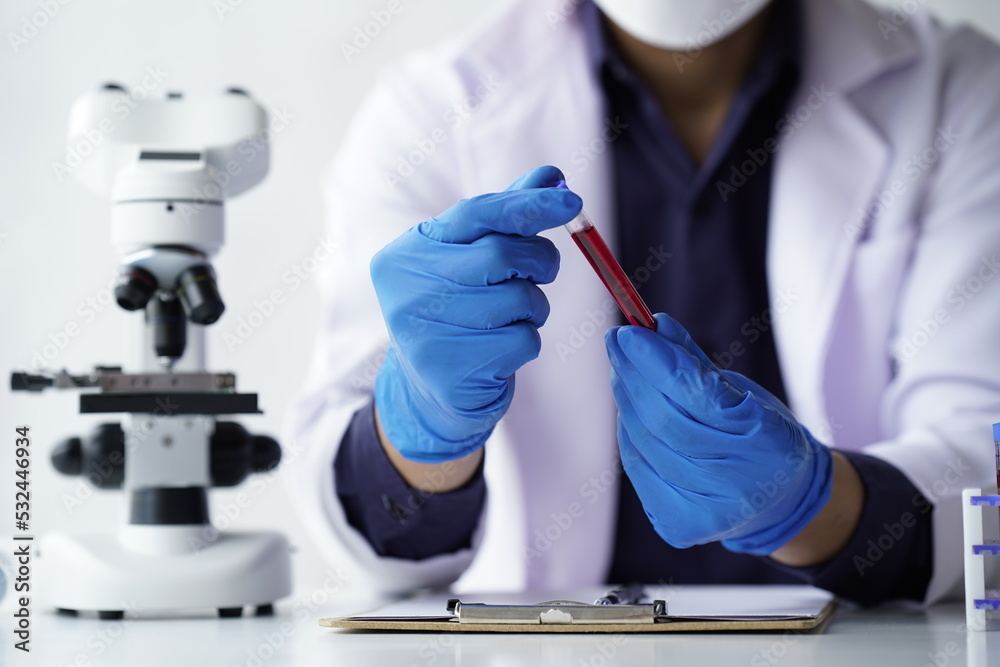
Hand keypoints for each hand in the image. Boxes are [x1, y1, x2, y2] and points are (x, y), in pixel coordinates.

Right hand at [371, 165, 581, 462]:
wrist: (429, 389)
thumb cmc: (457, 309)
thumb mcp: (470, 259)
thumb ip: (507, 217)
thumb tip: (552, 176)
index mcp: (408, 251)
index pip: (475, 213)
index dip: (528, 204)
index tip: (571, 201)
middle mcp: (407, 288)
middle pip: (501, 254)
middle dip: (539, 259)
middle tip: (544, 269)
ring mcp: (425, 332)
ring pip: (518, 299)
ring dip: (535, 305)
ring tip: (514, 315)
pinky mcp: (452, 371)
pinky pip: (522, 340)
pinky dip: (527, 340)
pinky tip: (502, 348)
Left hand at [604, 312, 833, 554]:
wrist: (780, 501)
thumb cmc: (761, 434)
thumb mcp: (744, 393)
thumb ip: (697, 364)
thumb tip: (654, 327)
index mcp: (768, 442)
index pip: (698, 396)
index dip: (658, 362)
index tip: (630, 332)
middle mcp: (739, 485)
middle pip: (663, 421)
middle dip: (634, 375)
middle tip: (617, 342)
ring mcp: (707, 513)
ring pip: (644, 444)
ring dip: (627, 401)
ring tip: (623, 370)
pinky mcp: (679, 527)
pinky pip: (638, 467)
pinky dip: (629, 433)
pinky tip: (629, 408)